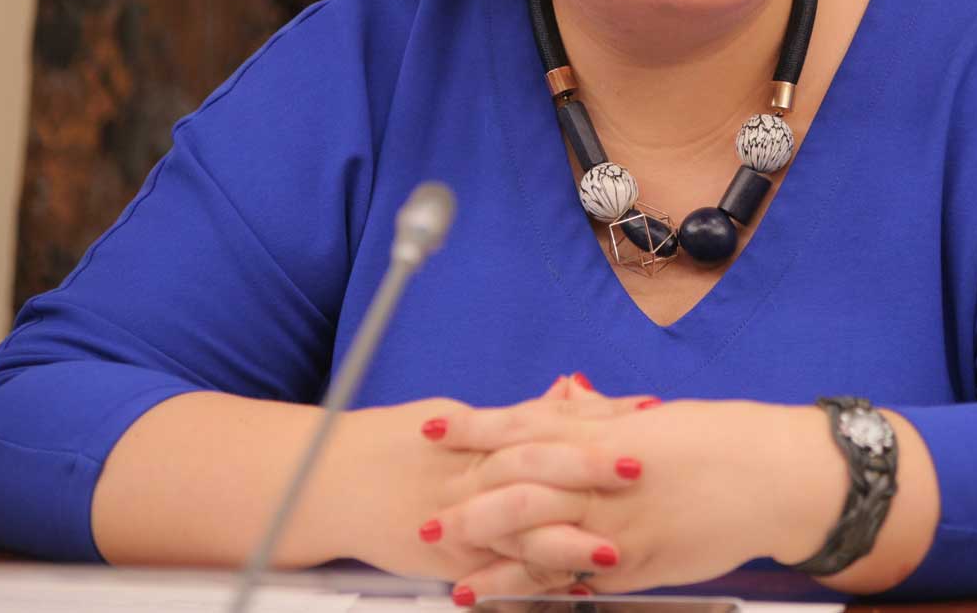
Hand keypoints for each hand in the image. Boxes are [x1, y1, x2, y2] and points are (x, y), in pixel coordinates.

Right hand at [342, 376, 649, 592]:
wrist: (331, 482)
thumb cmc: (397, 447)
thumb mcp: (457, 418)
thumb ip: (518, 415)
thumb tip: (571, 391)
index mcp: (478, 431)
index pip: (545, 419)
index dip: (597, 415)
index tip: (645, 410)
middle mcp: (469, 470)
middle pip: (535, 463)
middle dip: (588, 466)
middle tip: (639, 466)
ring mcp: (458, 515)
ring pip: (517, 523)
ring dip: (568, 537)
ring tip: (615, 548)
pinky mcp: (448, 558)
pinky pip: (496, 568)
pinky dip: (532, 576)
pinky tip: (569, 586)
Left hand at [424, 396, 845, 596]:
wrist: (777, 480)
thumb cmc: (719, 441)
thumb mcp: (653, 419)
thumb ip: (599, 412)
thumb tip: (556, 394)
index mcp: (610, 433)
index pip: (527, 426)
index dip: (475, 428)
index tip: (433, 425)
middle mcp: (608, 480)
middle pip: (521, 488)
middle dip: (468, 503)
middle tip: (425, 515)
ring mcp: (621, 527)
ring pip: (541, 541)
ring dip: (490, 557)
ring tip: (448, 571)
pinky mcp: (637, 567)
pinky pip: (575, 579)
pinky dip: (534, 588)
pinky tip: (503, 596)